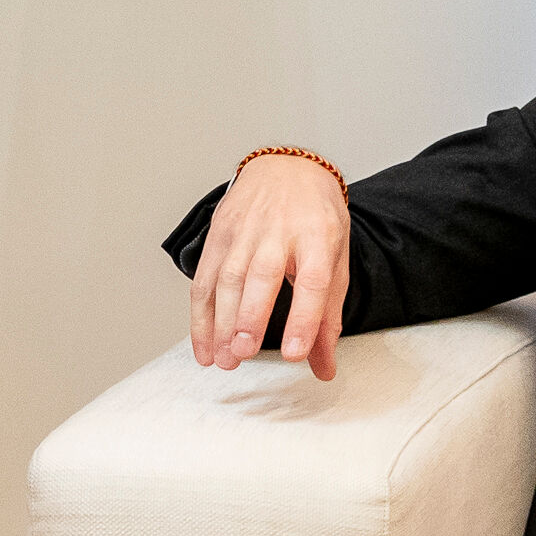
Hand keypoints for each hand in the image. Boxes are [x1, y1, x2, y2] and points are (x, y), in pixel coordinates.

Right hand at [187, 151, 350, 378]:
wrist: (287, 168)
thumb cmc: (315, 219)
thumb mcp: (336, 260)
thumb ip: (328, 317)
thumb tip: (324, 367)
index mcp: (318, 236)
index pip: (312, 280)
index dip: (302, 318)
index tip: (293, 353)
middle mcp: (279, 231)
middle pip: (261, 277)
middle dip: (249, 317)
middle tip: (243, 352)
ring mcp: (245, 231)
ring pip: (227, 279)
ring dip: (221, 323)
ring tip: (223, 359)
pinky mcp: (219, 234)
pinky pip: (204, 279)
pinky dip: (200, 316)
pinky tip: (204, 344)